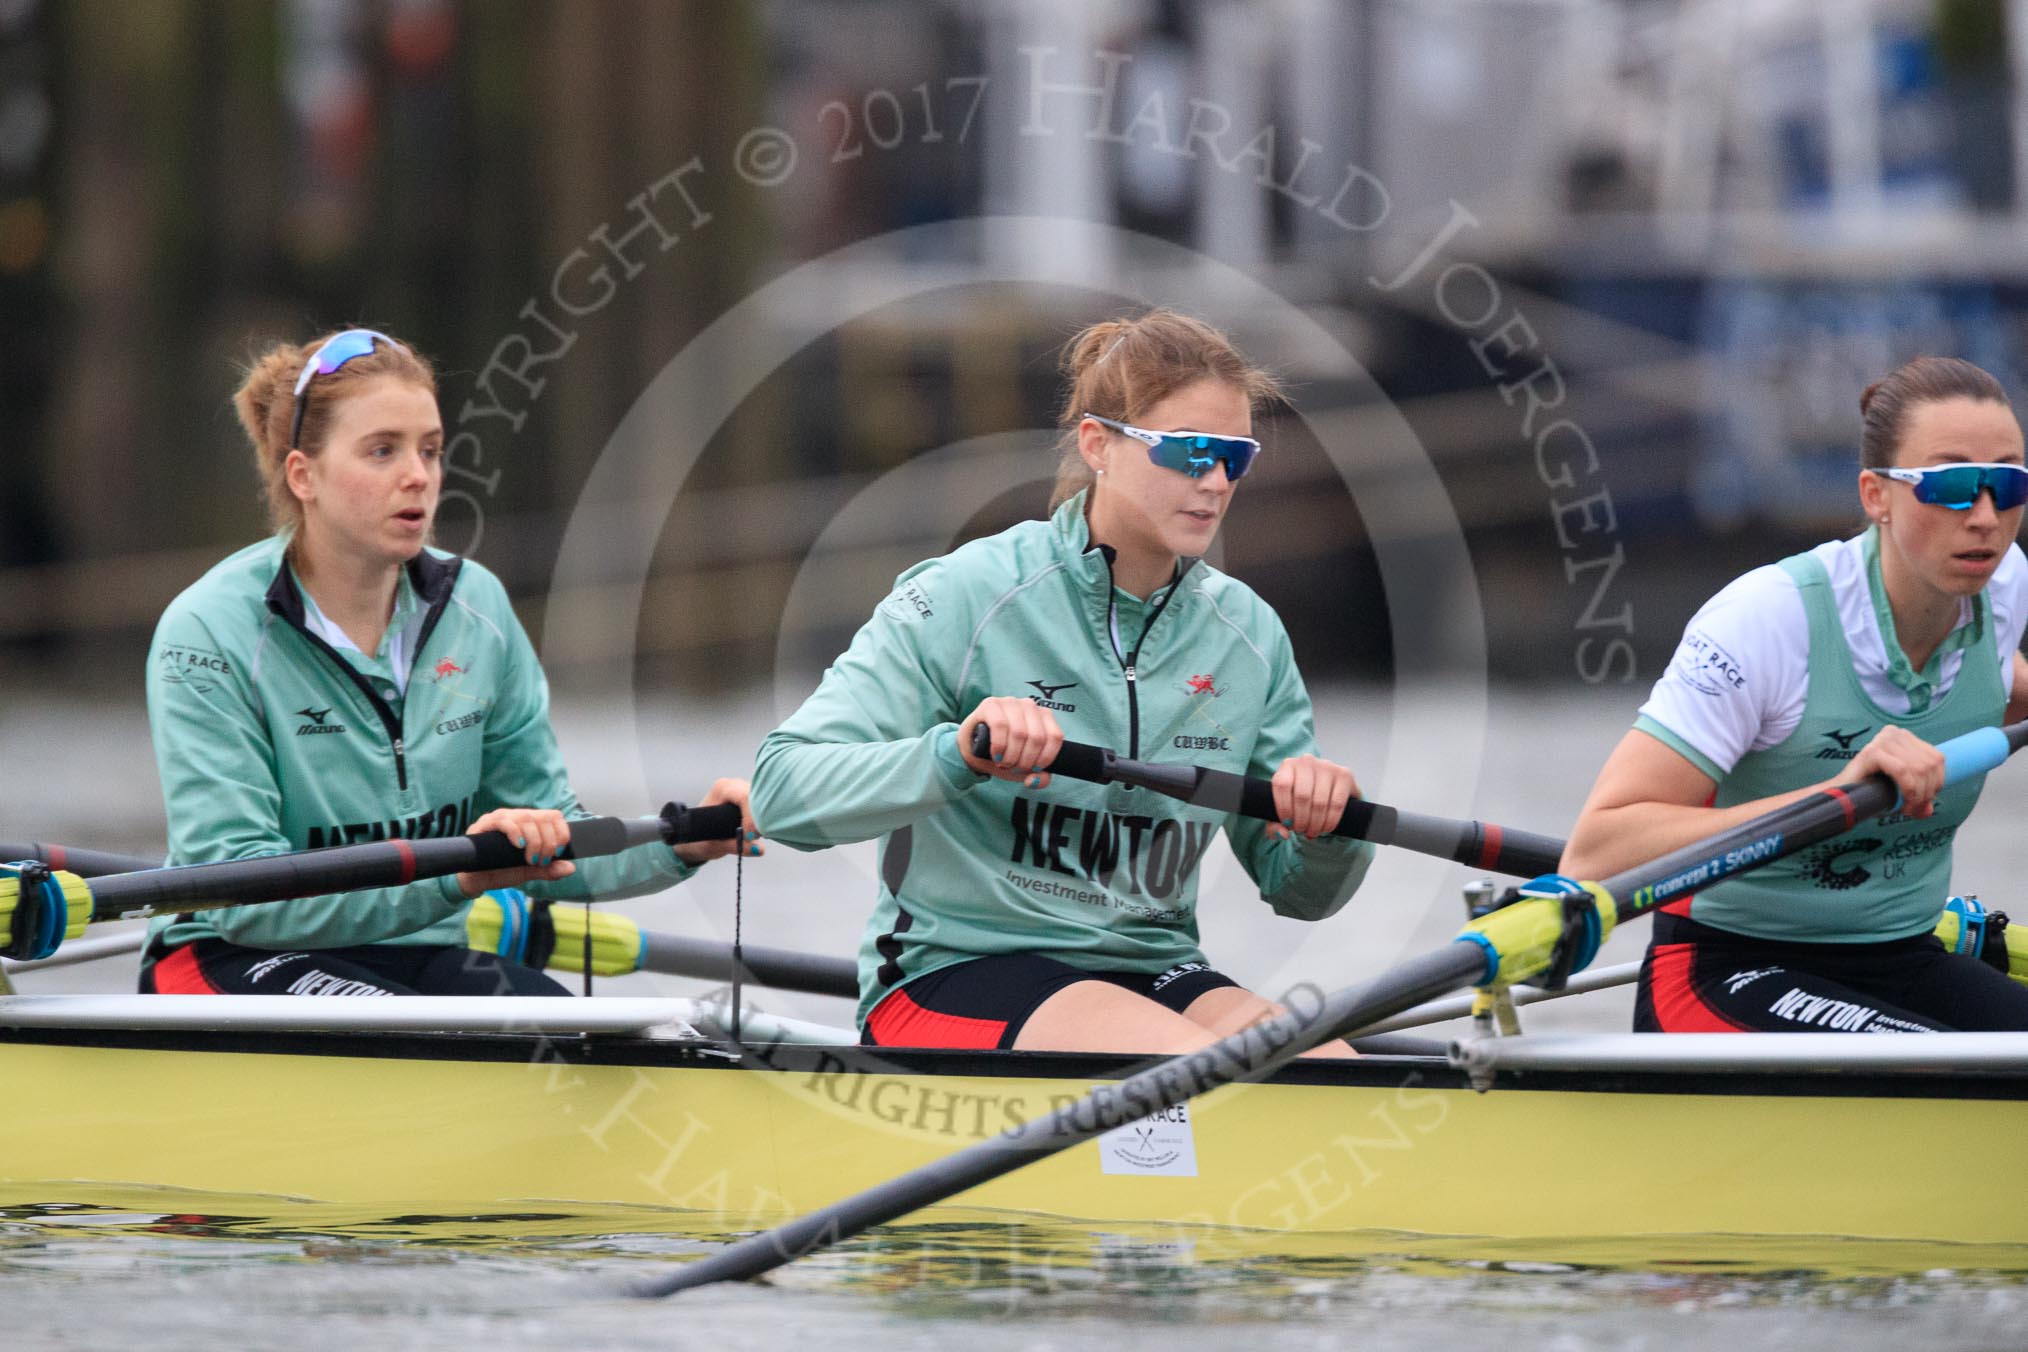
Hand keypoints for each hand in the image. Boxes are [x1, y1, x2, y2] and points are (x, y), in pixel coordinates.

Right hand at [456, 807, 576, 897]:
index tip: (559, 852)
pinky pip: (503, 820)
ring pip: (526, 818)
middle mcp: (518, 817)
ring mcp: (501, 818)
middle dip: (548, 841)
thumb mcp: (529, 871)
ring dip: (535, 840)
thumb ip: (548, 869)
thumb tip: (570, 868)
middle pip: (543, 817)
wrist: (476, 880)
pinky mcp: (485, 824)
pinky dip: (515, 833)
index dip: (561, 833)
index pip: (554, 816)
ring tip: (531, 859)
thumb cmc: (502, 871)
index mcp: (531, 824)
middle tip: (542, 860)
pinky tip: (519, 846)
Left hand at [674, 777, 764, 864]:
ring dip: (763, 818)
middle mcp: (734, 785)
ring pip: (763, 799)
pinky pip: (764, 804)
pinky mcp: (750, 798)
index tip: (750, 836)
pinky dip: (764, 818)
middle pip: (757, 796)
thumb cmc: (700, 838)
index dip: (751, 817)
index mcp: (722, 789)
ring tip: (754, 834)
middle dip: (759, 818)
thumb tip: (759, 849)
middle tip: (755, 837)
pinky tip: (758, 829)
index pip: (745, 797)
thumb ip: (736, 846)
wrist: (693, 838)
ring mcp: (743, 789)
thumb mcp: (715, 845)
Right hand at [958, 696, 1062, 786]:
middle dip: (1025, 760)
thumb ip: (1038, 777)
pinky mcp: (990, 704)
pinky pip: (1000, 725)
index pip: (1055, 737)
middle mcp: (1029, 705)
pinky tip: (996, 754)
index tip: (1033, 768)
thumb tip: (1033, 779)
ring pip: (1020, 733)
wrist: (973, 748)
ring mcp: (1010, 702)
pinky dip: (999, 746)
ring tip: (1004, 762)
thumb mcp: (1024, 769)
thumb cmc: (1004, 755)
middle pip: (1037, 737)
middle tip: (1014, 767)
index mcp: (1043, 717)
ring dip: (1011, 755)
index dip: (1046, 758)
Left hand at [1266, 754, 1358, 839]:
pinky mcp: (1345, 775)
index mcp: (1288, 766)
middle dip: (1301, 820)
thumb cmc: (1300, 801)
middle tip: (1302, 831)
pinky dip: (1330, 821)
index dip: (1284, 808)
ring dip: (1315, 823)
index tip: (1287, 824)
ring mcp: (1328, 766)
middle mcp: (1307, 761)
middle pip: (1302, 796)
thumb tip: (1283, 834)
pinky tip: (1326, 828)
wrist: (1329, 792)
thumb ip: (1275, 825)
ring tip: (1313, 832)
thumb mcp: (1284, 811)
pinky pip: (1337, 803)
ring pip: (1319, 802)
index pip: (1281, 784)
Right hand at [1836, 725, 1943, 818]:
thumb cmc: (1868, 792)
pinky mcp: (1872, 751)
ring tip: (1906, 809)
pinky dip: (1908, 789)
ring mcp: (1882, 740)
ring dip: (1918, 794)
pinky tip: (1902, 804)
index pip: (1937, 758)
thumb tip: (1928, 811)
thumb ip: (1917, 799)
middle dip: (1926, 792)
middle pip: (1929, 764)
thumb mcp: (1900, 792)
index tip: (1923, 802)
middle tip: (1913, 809)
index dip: (1937, 783)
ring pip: (1918, 769)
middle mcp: (1894, 733)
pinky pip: (1902, 770)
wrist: (1839, 797)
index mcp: (1904, 737)